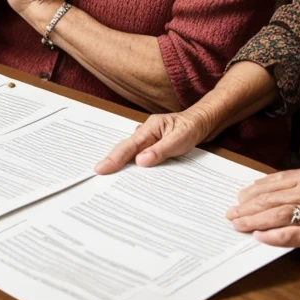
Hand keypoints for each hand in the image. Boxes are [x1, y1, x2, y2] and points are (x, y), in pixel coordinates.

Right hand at [94, 108, 212, 173]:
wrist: (202, 122)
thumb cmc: (191, 128)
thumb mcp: (180, 139)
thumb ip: (160, 150)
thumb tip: (140, 161)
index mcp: (149, 128)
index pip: (129, 146)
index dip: (114, 158)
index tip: (101, 169)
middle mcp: (145, 132)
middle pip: (125, 149)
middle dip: (111, 161)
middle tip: (97, 174)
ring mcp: (148, 139)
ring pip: (130, 153)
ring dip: (121, 164)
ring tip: (107, 177)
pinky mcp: (152, 146)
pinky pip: (138, 155)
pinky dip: (131, 164)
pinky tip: (127, 174)